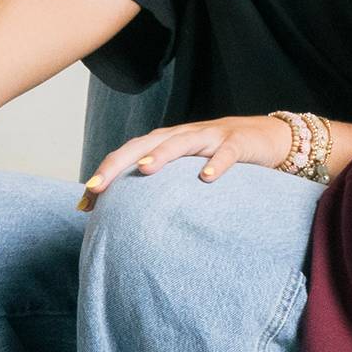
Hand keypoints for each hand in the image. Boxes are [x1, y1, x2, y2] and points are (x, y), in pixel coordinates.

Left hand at [80, 114, 298, 205]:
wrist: (266, 137)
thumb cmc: (218, 156)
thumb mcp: (185, 169)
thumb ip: (160, 184)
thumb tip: (126, 215)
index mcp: (166, 142)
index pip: (128, 154)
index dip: (106, 174)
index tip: (85, 202)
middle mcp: (183, 136)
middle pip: (145, 143)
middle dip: (119, 163)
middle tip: (97, 187)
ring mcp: (211, 137)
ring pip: (182, 142)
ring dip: (162, 154)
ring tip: (143, 168)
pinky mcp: (238, 143)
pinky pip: (226, 153)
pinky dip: (217, 163)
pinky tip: (207, 178)